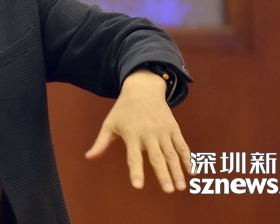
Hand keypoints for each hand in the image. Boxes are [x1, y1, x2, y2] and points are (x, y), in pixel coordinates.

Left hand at [84, 69, 190, 192]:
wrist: (143, 88)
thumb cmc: (123, 109)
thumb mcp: (109, 123)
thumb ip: (101, 143)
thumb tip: (88, 158)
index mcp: (131, 135)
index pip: (133, 157)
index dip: (136, 171)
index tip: (138, 186)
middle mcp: (148, 134)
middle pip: (157, 157)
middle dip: (163, 174)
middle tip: (168, 191)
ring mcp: (163, 131)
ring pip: (171, 153)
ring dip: (177, 171)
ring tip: (180, 187)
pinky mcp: (173, 128)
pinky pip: (182, 145)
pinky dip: (187, 158)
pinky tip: (190, 171)